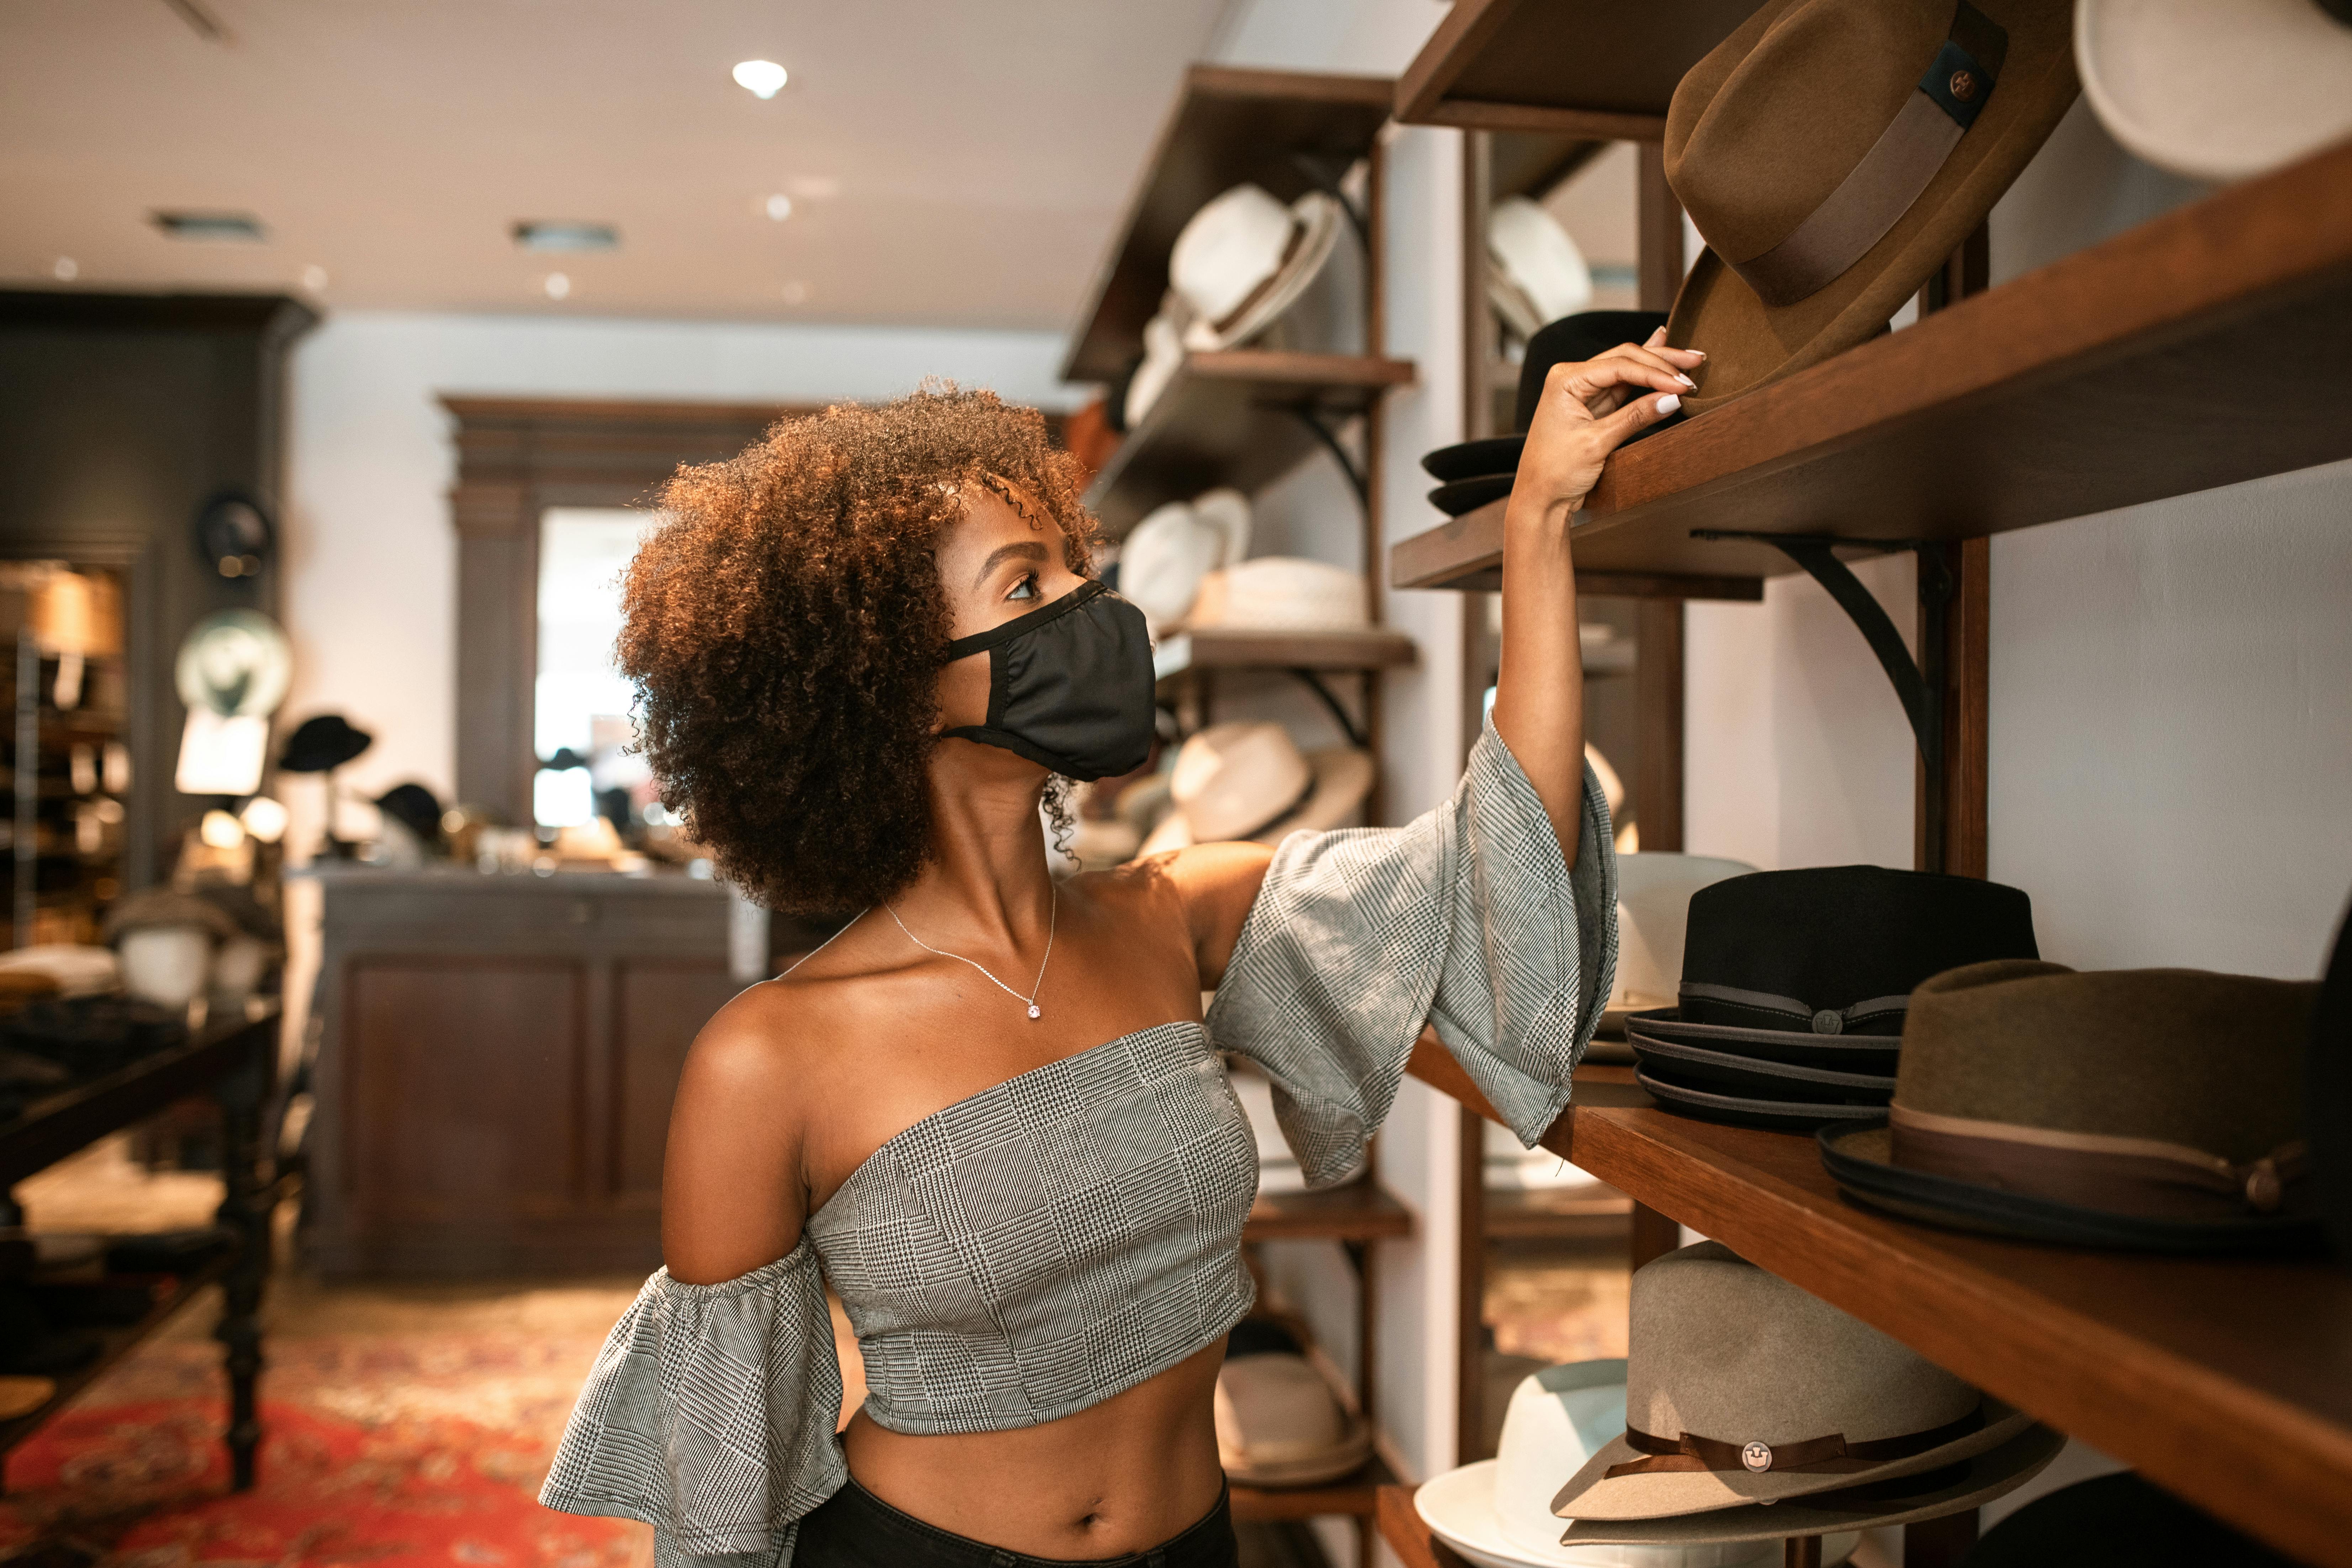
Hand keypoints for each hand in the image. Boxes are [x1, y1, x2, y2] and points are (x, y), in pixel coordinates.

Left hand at [1508, 328, 1703, 528]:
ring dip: (1658, 367)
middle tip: (1695, 361)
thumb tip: (1672, 398)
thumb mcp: (1598, 442)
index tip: (1683, 384)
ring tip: (1690, 361)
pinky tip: (1664, 362)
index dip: (1655, 373)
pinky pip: (1624, 386)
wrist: (1539, 499)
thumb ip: (1635, 417)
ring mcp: (1583, 390)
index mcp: (1566, 379)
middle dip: (1662, 361)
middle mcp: (1572, 378)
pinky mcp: (1593, 406)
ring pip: (1628, 369)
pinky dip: (1646, 379)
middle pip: (1625, 358)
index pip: (1620, 365)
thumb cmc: (1555, 472)